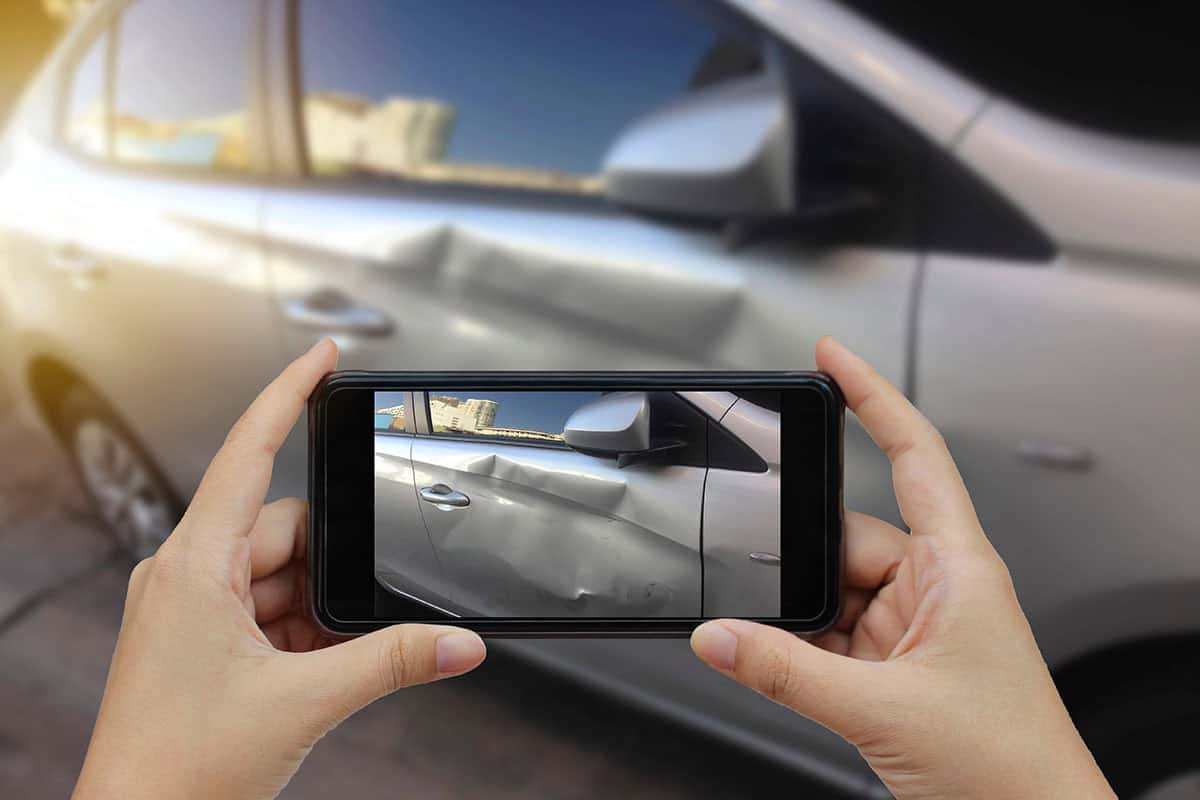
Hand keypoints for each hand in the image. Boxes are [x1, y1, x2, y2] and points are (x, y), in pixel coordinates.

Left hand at [73, 340, 486, 799]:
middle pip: (285, 530)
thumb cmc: (177, 770)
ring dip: (316, 611)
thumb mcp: (305, 702)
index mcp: (192, 565)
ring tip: (322, 666)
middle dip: (330, 568)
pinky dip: (302, 634)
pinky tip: (313, 670)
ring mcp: (191, 608)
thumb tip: (459, 643)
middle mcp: (185, 575)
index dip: (289, 396)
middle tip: (346, 623)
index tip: (323, 357)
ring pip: (282, 575)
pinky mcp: (200, 640)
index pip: (247, 453)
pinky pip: (269, 610)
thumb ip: (393, 662)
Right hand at [691, 337, 1113, 798]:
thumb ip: (786, 672)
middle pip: (845, 536)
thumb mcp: (882, 710)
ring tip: (786, 651)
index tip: (833, 357)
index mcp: (957, 567)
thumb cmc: (1010, 767)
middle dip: (800, 562)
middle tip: (765, 592)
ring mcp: (913, 626)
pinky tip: (788, 666)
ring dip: (801, 617)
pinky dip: (802, 647)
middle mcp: (936, 586)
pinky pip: (830, 633)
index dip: (872, 396)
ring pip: (831, 589)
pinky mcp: (893, 664)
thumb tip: (717, 637)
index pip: (913, 454)